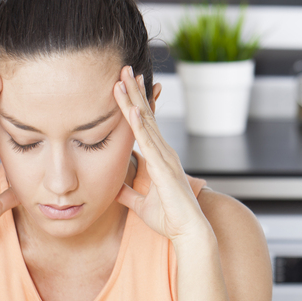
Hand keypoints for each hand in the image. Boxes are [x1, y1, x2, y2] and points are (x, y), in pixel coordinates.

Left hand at [113, 66, 210, 243]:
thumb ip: (128, 194)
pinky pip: (148, 141)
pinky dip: (138, 123)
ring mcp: (166, 157)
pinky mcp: (164, 167)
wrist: (188, 232)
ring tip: (122, 78)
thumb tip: (113, 189)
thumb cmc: (170, 219)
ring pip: (145, 122)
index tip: (124, 85)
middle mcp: (165, 152)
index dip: (134, 104)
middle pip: (146, 115)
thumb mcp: (141, 204)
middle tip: (124, 68)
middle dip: (134, 91)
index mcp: (160, 158)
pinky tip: (130, 107)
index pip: (144, 125)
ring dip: (133, 99)